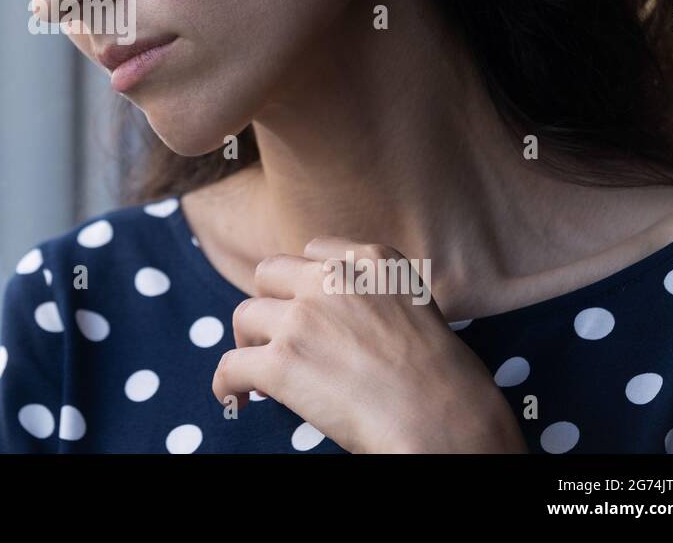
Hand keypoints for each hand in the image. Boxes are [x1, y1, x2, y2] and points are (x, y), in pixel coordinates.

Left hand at [211, 235, 526, 452]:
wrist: (445, 422)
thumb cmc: (444, 380)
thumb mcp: (416, 307)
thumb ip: (375, 296)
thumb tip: (342, 319)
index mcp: (371, 260)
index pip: (314, 252)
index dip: (302, 283)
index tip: (301, 305)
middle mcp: (332, 279)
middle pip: (270, 274)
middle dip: (270, 304)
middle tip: (275, 335)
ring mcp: (303, 318)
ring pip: (245, 316)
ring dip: (248, 342)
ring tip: (258, 371)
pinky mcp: (282, 362)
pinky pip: (231, 365)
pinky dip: (227, 383)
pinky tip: (234, 397)